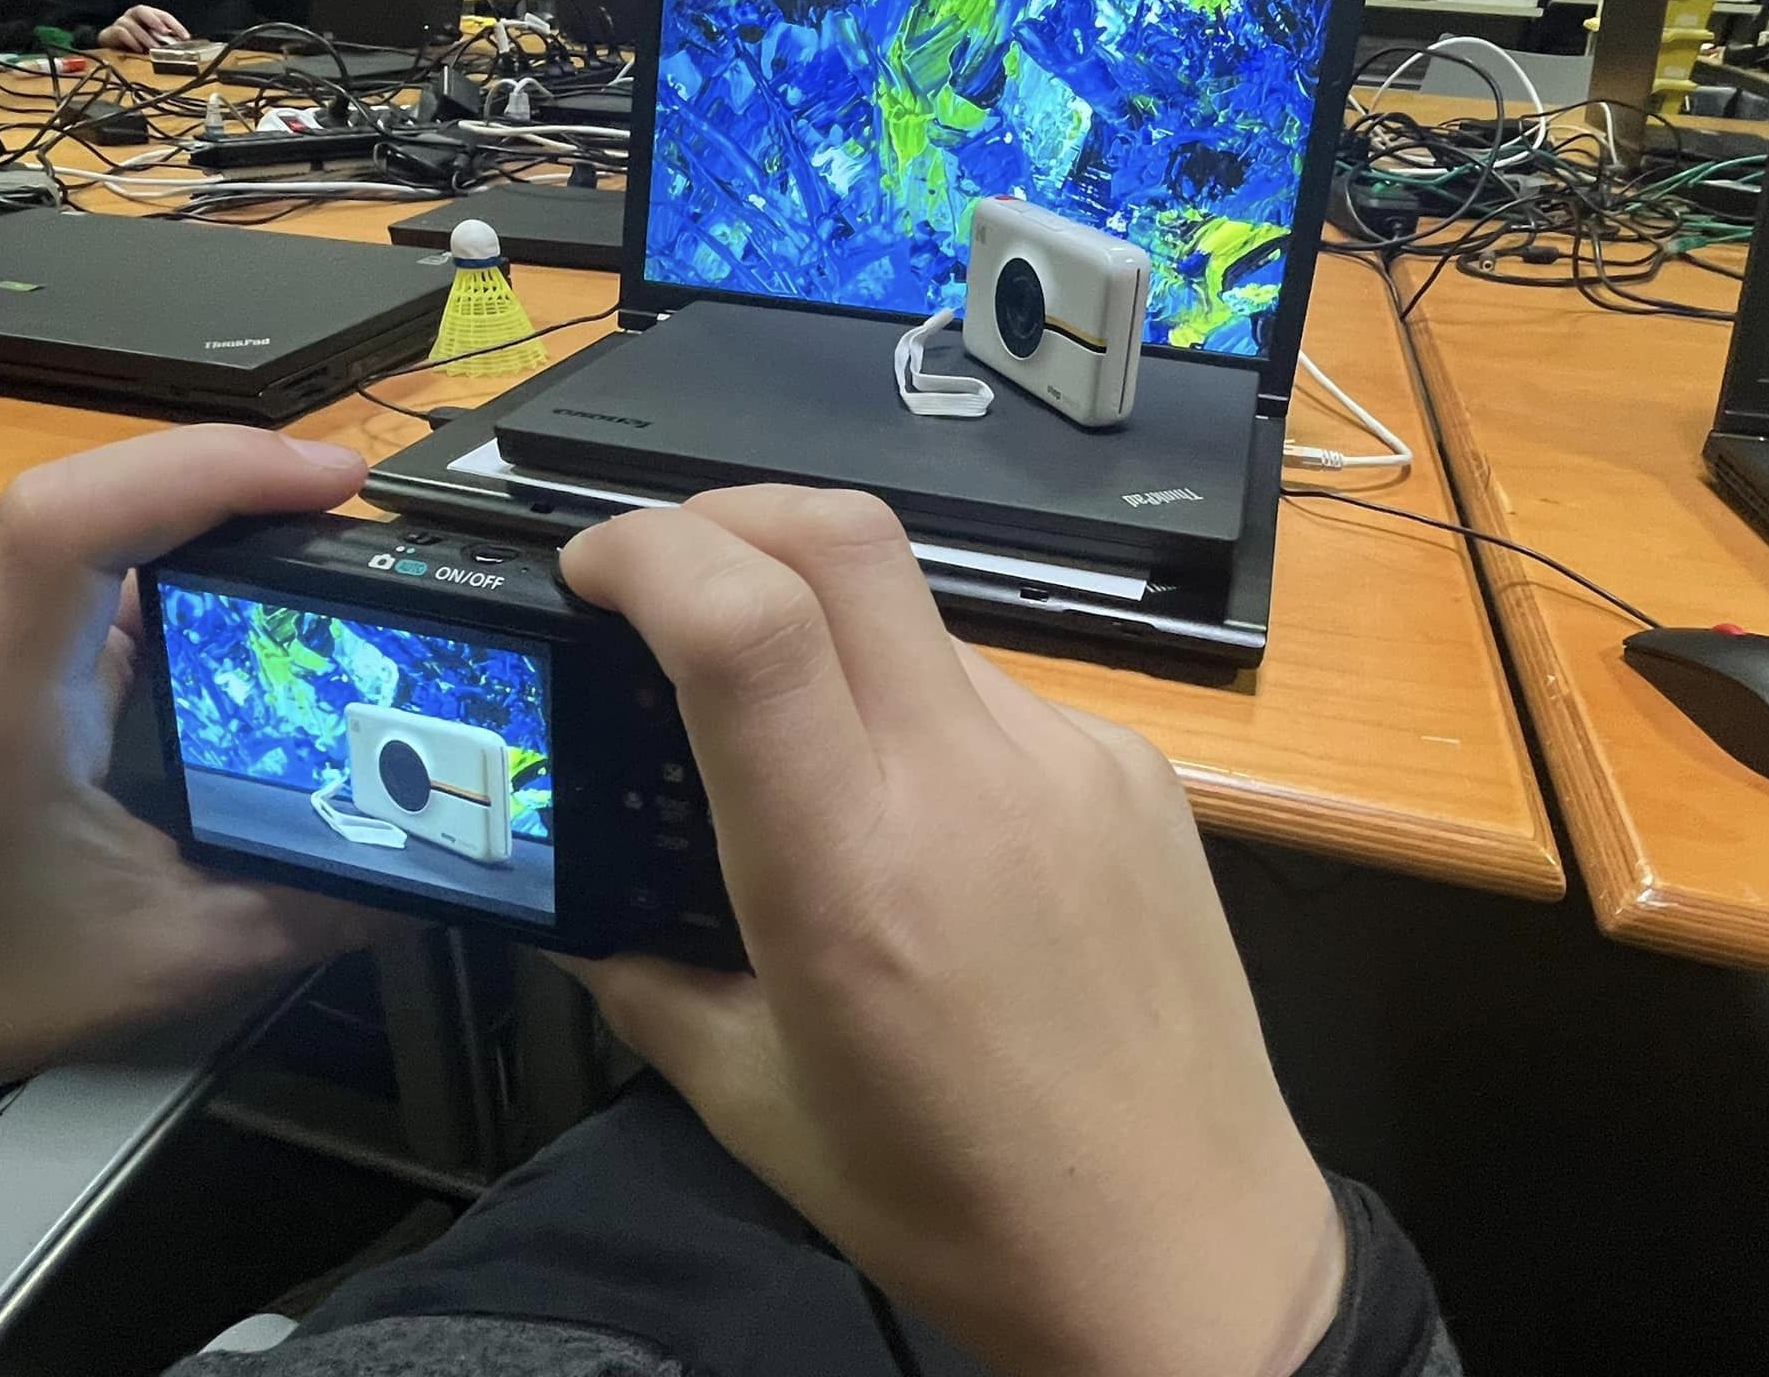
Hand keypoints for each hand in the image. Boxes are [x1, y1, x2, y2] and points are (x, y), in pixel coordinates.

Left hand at [0, 428, 374, 1121]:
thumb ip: (310, 909)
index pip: (73, 524)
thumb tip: (429, 871)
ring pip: (106, 527)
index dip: (205, 470)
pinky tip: (254, 600)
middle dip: (249, 488)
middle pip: (111, 502)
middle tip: (363, 524)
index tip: (330, 481)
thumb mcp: (169, 960)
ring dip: (221, 522)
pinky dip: (186, 562)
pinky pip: (96, 568)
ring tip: (329, 552)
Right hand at [97, 4, 189, 52]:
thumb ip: (165, 42)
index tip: (185, 37)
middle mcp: (133, 17)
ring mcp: (121, 24)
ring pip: (131, 24)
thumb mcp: (153, 42)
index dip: (175, 25)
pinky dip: (130, 40)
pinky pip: (120, 33)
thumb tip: (182, 48)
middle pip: (142, 10)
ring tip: (154, 47)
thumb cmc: (135, 44)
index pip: (162, 16)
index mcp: (146, 16)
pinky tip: (138, 49)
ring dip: (145, 36)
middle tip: (165, 32)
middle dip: (155, 20)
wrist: (111, 49)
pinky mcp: (110, 33)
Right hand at [559, 487, 1344, 1376]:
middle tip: (668, 579)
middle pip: (845, 537)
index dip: (651, 549)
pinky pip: (1001, 697)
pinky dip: (928, 715)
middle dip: (728, 517)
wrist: (1190, 1252)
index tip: (593, 568)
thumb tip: (578, 909)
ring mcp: (1074, 761)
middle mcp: (973, 781)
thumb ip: (646, 980)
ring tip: (812, 752)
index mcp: (853, 871)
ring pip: (921, 619)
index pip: (750, 620)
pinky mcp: (1141, 774)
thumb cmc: (962, 1204)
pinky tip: (934, 823)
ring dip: (834, 635)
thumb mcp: (758, 1107)